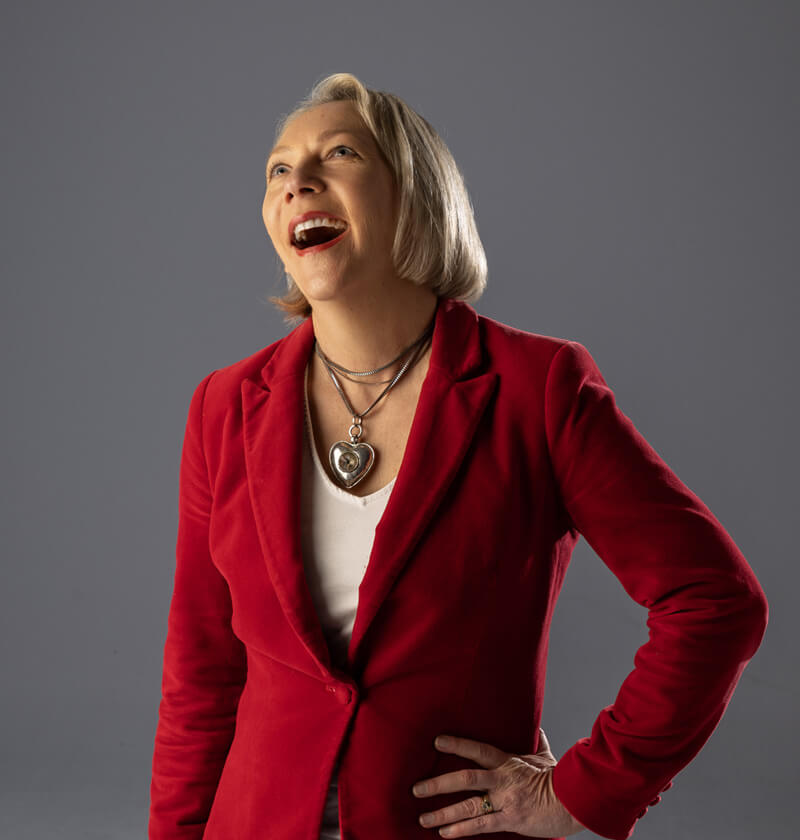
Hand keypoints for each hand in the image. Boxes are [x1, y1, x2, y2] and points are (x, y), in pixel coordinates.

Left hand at [412, 728, 586, 836]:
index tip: (436, 742)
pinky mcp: (510, 820)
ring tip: (422, 817)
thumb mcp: (545, 756)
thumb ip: (536, 741)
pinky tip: (445, 834)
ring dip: (442, 813)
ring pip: (468, 806)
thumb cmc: (559, 777)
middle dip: (437, 784)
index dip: (457, 744)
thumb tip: (536, 726)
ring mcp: (505, 800)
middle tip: (416, 789)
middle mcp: (503, 779)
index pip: (478, 749)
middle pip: (465, 778)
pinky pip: (481, 825)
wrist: (575, 800)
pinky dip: (461, 830)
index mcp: (508, 761)